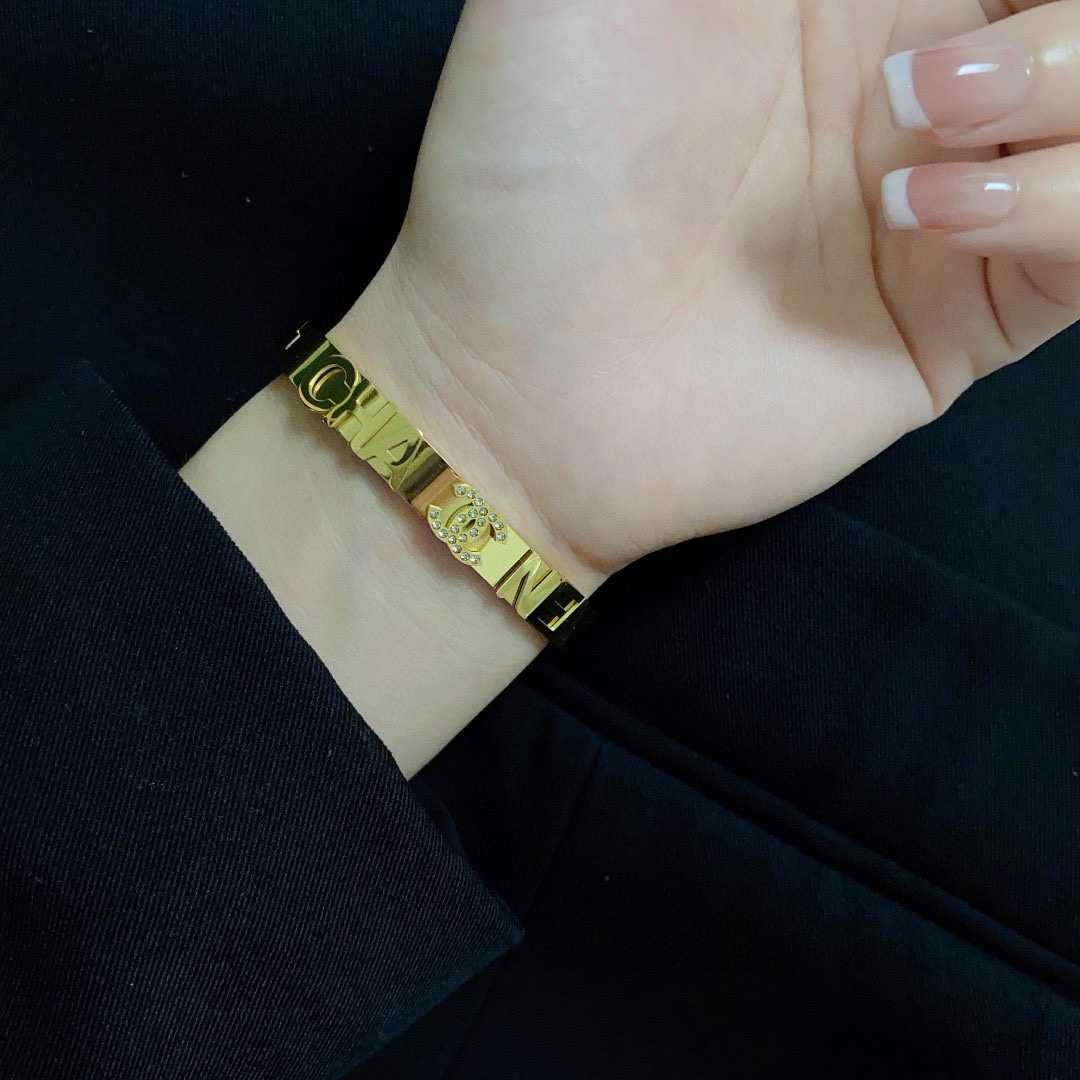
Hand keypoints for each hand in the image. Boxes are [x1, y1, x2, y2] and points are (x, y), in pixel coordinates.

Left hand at [333, 0, 1079, 586]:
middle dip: (1048, 11)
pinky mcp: (970, 308)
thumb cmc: (522, 179)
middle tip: (954, 39)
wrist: (518, 393)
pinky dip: (1070, 199)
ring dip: (1068, 70)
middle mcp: (923, 67)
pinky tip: (925, 209)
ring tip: (911, 122)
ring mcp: (960, 185)